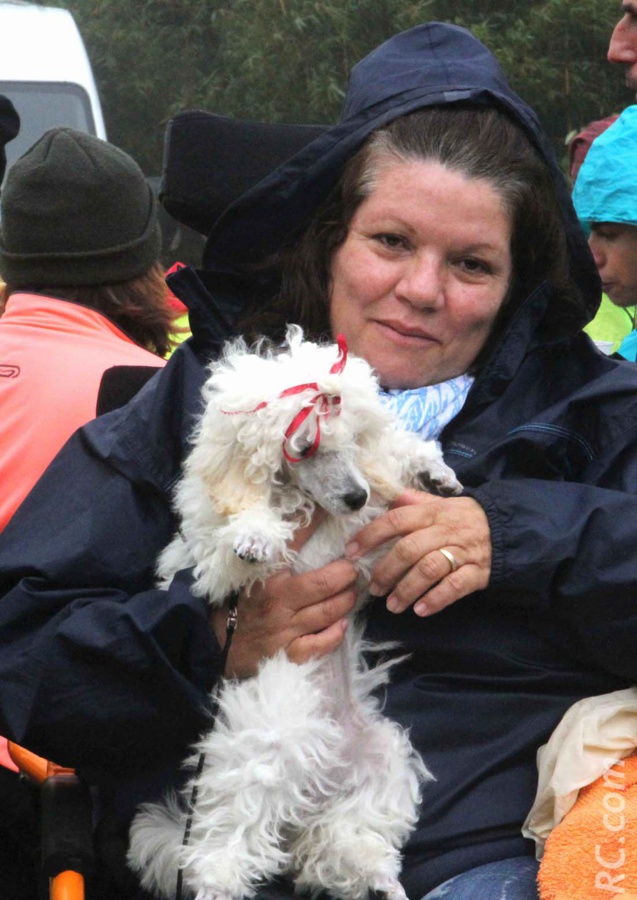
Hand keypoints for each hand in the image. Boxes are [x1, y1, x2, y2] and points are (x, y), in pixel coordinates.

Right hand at [211, 514, 357, 678]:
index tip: (329, 509)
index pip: (292, 543)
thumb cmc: (240, 605)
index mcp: (265, 576)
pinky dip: (336, 633)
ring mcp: (285, 629)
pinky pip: (322, 643)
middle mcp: (277, 601)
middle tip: (353, 567)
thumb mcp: (250, 575)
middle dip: (345, 573)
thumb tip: (295, 522)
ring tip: (353, 591)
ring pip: (328, 611)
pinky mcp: (290, 654)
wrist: (218, 645)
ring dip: (347, 599)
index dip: (313, 523)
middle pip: (323, 583)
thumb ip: (272, 555)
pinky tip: (341, 623)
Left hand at [345, 489, 490, 616]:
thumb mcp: (441, 504)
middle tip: (373, 588)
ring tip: (393, 606)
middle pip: (409, 549)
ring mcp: (463, 552)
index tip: (351, 552)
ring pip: (429, 569)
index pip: (396, 520)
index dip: (370, 535)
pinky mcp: (478, 572)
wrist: (509, 528)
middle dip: (386, 570)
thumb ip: (414, 502)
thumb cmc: (466, 517)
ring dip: (407, 589)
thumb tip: (388, 497)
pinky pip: (455, 586)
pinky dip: (436, 599)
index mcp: (433, 513)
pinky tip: (420, 610)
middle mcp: (445, 531)